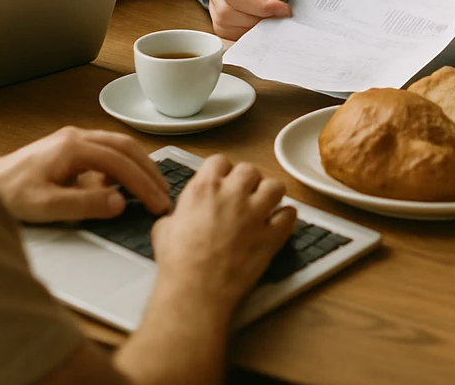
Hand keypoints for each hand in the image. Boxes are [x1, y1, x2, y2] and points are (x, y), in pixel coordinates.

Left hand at [0, 126, 170, 222]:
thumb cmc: (10, 195)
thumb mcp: (46, 206)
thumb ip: (85, 203)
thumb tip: (120, 202)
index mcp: (73, 147)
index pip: (120, 162)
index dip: (142, 184)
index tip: (158, 203)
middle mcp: (78, 136)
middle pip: (125, 147)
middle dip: (148, 171)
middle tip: (164, 195)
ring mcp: (75, 139)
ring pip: (119, 146)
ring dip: (139, 166)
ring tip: (153, 189)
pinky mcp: (71, 148)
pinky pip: (107, 152)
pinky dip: (124, 165)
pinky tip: (125, 185)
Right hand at [151, 155, 296, 317]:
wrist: (195, 293)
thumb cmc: (177, 265)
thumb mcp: (164, 229)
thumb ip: (179, 212)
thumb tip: (181, 215)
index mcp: (205, 188)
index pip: (220, 160)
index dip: (222, 172)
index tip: (222, 182)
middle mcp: (232, 194)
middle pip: (250, 170)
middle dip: (247, 181)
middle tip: (243, 196)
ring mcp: (255, 214)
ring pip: (275, 186)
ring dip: (270, 194)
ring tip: (264, 206)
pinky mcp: (271, 236)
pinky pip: (289, 215)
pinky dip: (286, 218)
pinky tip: (278, 224)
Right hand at [209, 0, 291, 40]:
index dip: (259, 5)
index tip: (282, 8)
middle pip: (229, 13)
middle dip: (259, 17)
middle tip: (281, 12)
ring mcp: (215, 11)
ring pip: (231, 28)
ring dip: (258, 27)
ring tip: (273, 15)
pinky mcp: (222, 27)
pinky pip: (234, 37)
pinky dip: (254, 35)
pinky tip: (265, 23)